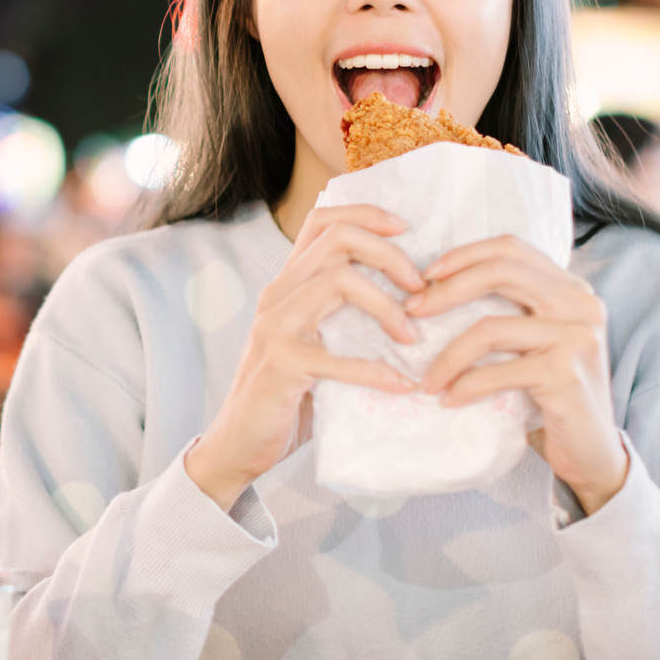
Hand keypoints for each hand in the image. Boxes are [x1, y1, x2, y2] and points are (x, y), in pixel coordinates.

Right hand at [185, 204, 420, 510]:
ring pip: (339, 281)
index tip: (406, 230)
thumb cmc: (287, 395)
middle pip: (338, 241)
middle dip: (390, 255)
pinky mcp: (282, 364)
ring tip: (412, 336)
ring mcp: (275, 327)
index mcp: (287, 285)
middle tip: (421, 288)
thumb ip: (342, 316)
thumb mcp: (314, 342)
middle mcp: (277, 295)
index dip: (366, 215)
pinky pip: (338, 357)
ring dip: (388, 306)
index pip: (322, 222)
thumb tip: (412, 301)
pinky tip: (401, 385)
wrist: (238, 444)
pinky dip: (376, 371)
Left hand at [409, 236, 628, 514]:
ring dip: (447, 355)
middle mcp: (581, 304)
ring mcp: (577, 337)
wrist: (591, 452)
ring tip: (427, 379)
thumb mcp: (535, 342)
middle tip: (411, 312)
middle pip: (501, 272)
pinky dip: (465, 386)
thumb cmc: (552, 395)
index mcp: (572, 288)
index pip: (512, 248)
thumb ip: (511, 310)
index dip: (464, 255)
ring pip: (491, 327)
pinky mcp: (565, 373)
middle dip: (447, 290)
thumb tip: (436, 286)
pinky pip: (496, 372)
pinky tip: (449, 400)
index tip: (426, 276)